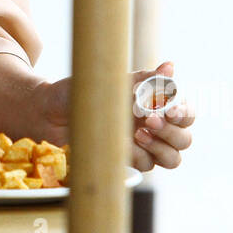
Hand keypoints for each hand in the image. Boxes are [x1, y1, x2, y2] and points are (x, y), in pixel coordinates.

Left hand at [35, 59, 194, 171]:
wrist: (47, 112)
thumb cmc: (80, 91)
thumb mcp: (110, 80)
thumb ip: (142, 79)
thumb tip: (170, 67)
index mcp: (154, 104)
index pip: (186, 113)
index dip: (184, 112)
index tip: (170, 107)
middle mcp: (153, 127)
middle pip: (185, 139)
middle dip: (172, 131)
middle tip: (148, 119)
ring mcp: (141, 146)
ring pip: (172, 158)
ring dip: (160, 147)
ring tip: (138, 132)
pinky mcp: (125, 161)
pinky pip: (146, 165)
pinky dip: (138, 155)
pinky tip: (124, 143)